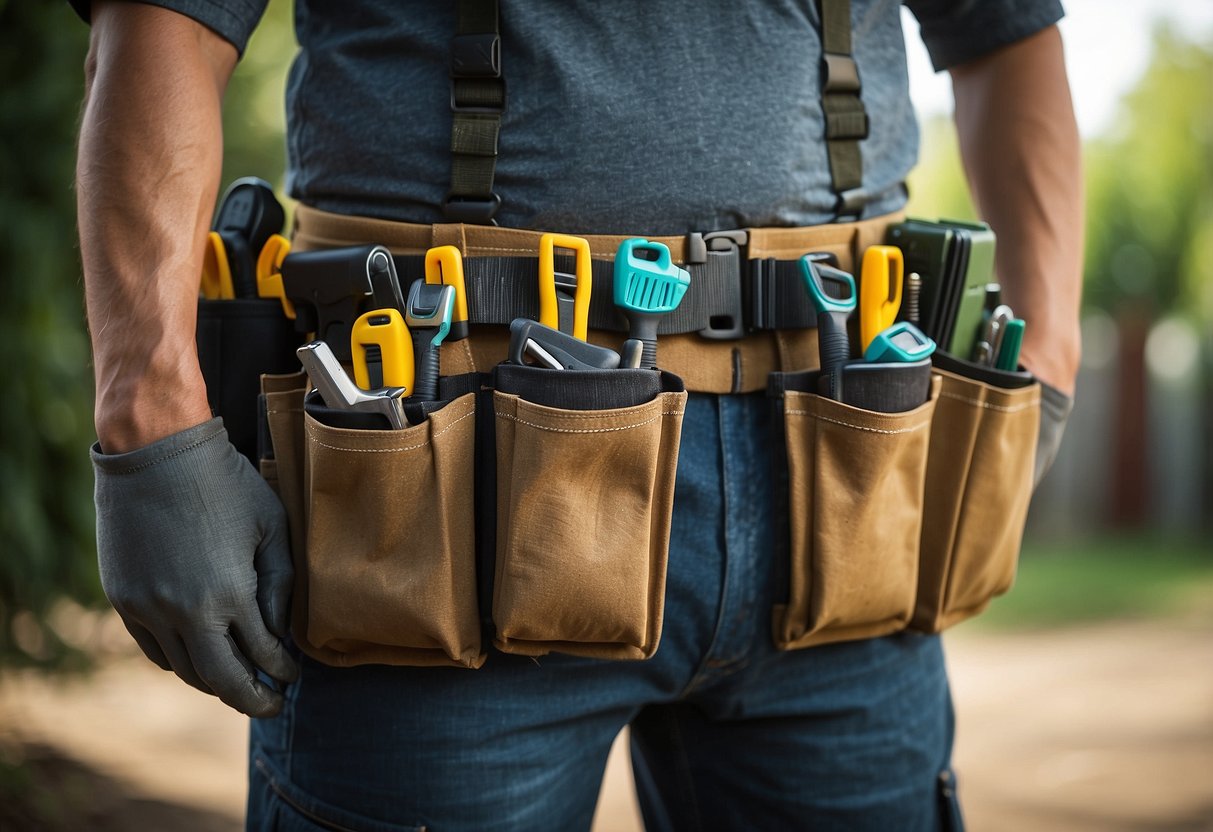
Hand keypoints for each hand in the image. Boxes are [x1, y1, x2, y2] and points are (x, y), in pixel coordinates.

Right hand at [92, 418, 297, 716]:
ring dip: (215, 683)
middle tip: (272, 703)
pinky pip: (154, 650)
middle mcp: (186, 611)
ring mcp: (149, 608)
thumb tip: (281, 630)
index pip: (263, 655)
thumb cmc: (225, 484)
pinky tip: (200, 659)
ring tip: (238, 683)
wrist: (157, 453)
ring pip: (185, 670)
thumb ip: (280, 583)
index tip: (294, 675)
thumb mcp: (271, 526)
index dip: (282, 671)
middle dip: (252, 698)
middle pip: (222, 679)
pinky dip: (180, 662)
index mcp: (230, 594)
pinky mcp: (125, 599)